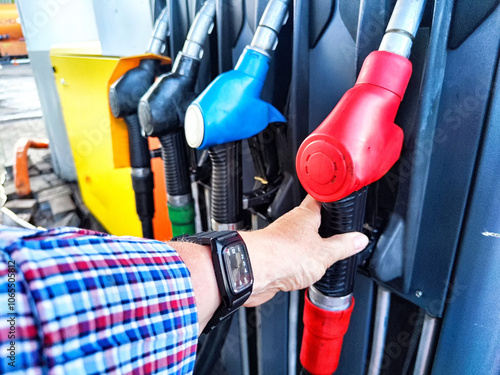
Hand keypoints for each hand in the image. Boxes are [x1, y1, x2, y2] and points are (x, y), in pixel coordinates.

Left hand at [239, 195, 368, 306]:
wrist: (252, 272)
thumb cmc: (282, 255)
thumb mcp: (324, 253)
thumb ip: (343, 246)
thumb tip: (359, 239)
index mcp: (305, 215)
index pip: (321, 199)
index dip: (332, 199)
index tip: (340, 198)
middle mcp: (291, 224)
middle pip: (311, 221)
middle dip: (323, 228)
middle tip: (337, 234)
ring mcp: (280, 240)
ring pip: (299, 239)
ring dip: (310, 247)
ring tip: (322, 256)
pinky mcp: (273, 256)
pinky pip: (290, 256)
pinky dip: (298, 262)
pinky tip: (304, 270)